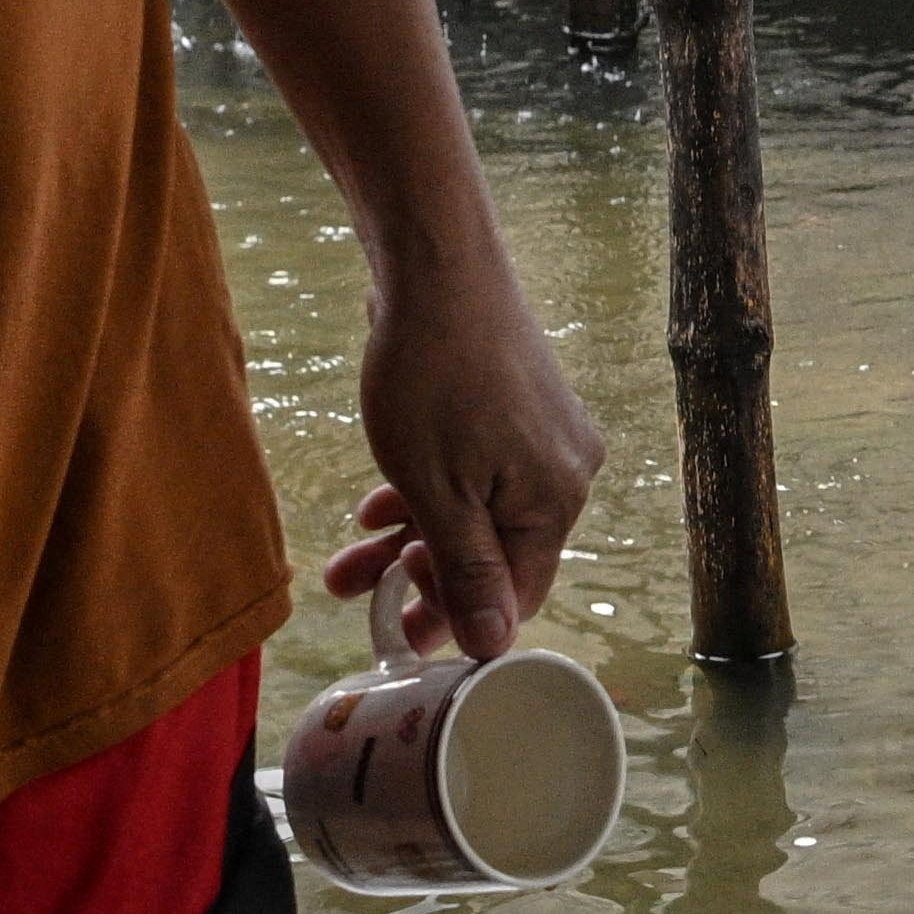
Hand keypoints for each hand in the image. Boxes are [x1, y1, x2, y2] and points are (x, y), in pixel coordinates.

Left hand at [326, 246, 599, 663]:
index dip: (456, 619)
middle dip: (420, 580)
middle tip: (361, 598)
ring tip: (347, 561)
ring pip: (476, 514)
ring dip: (410, 539)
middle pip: (493, 557)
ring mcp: (544, 438)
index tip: (397, 630)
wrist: (438, 267)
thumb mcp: (437, 491)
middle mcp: (566, 474)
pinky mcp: (518, 408)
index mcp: (556, 502)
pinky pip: (476, 475)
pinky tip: (378, 500)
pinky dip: (428, 494)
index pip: (516, 596)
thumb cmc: (434, 377)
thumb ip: (466, 571)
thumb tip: (493, 646)